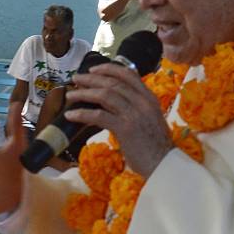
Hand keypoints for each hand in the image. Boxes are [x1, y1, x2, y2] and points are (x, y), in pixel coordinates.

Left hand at [66, 62, 172, 177]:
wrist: (164, 163)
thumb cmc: (155, 145)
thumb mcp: (149, 119)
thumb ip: (135, 107)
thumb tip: (110, 103)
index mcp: (149, 97)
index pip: (128, 75)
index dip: (108, 69)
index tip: (93, 70)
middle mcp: (142, 102)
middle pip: (112, 83)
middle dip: (91, 79)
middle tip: (75, 79)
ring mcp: (134, 114)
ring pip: (104, 95)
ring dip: (84, 94)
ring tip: (70, 95)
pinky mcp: (125, 128)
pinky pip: (99, 115)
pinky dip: (82, 113)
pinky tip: (71, 115)